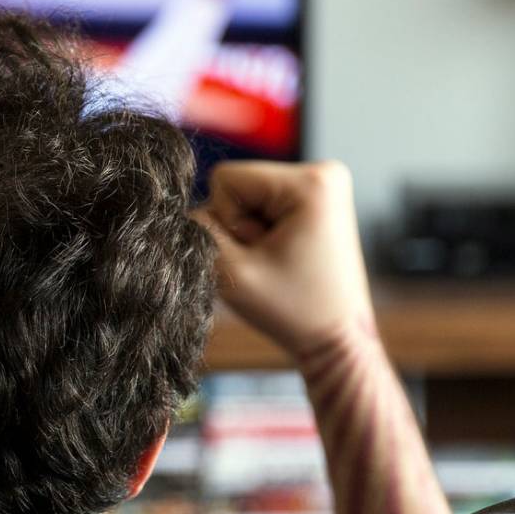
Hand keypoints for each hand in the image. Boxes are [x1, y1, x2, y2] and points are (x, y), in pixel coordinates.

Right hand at [195, 160, 374, 359]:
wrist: (338, 340)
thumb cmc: (293, 311)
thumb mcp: (233, 272)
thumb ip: (198, 233)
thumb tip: (177, 211)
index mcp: (311, 182)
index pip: (226, 178)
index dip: (226, 220)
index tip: (260, 252)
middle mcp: (324, 173)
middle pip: (239, 185)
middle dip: (242, 227)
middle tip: (270, 261)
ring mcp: (324, 185)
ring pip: (248, 196)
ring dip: (251, 232)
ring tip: (278, 261)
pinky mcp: (318, 200)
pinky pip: (264, 204)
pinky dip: (264, 232)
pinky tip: (284, 257)